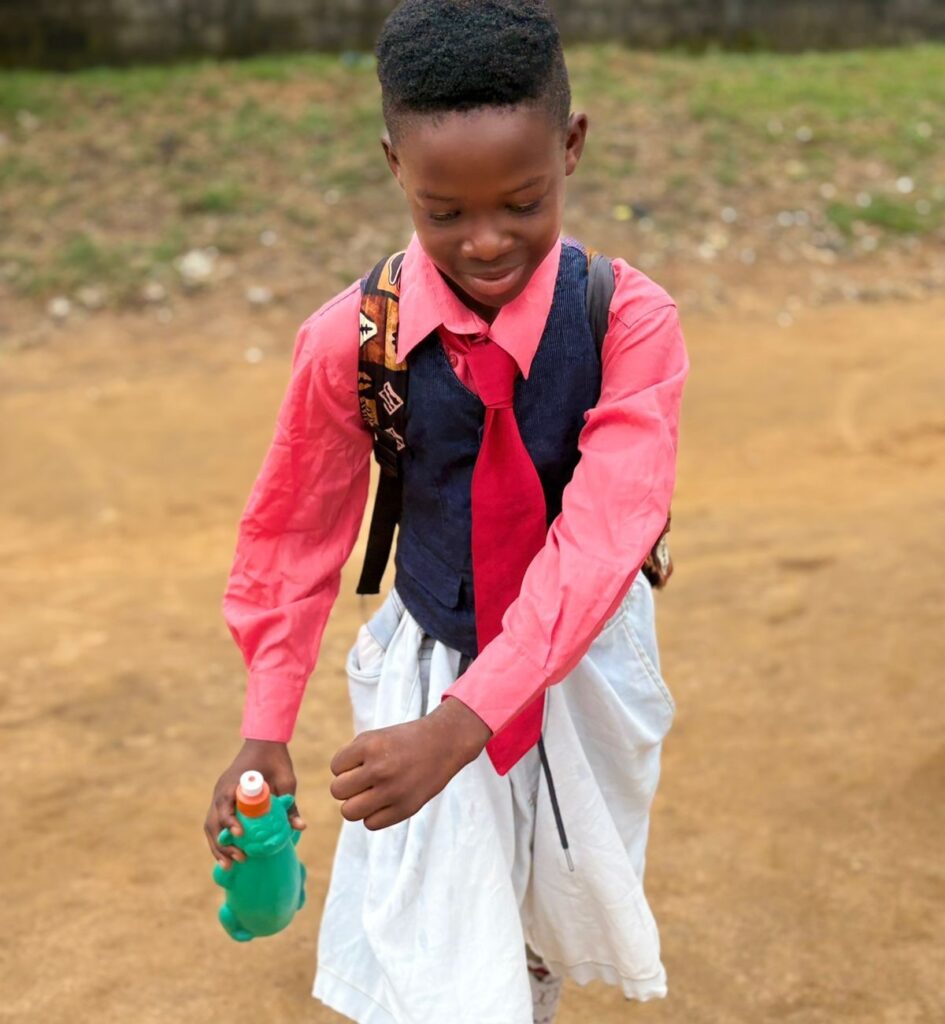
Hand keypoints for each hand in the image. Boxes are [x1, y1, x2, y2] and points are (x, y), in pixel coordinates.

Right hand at [204, 739, 305, 868]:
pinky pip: (217, 822)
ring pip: (211, 825)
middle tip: (239, 860)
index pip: (224, 806)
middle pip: (213, 822)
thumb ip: (289, 804)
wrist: (264, 741)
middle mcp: (220, 791)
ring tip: (229, 866)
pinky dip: (220, 838)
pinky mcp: (223, 800)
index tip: (240, 835)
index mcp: (232, 783)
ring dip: (218, 846)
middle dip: (222, 844)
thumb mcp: (286, 780)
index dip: (230, 823)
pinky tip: (229, 854)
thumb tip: (301, 827)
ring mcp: (219, 796)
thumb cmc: (275, 759)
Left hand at [329, 697, 491, 829]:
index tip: (362, 762)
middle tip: (364, 780)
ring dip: (356, 804)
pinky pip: (370, 823)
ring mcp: (392, 791)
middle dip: (348, 786)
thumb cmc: (404, 741)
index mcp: (369, 745)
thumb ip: (352, 758)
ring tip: (371, 794)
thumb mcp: (375, 737)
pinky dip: (373, 816)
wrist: (443, 743)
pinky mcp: (404, 809)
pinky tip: (385, 802)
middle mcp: (379, 768)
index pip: (336, 767)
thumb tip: (337, 786)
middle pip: (337, 791)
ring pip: (349, 811)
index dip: (346, 765)